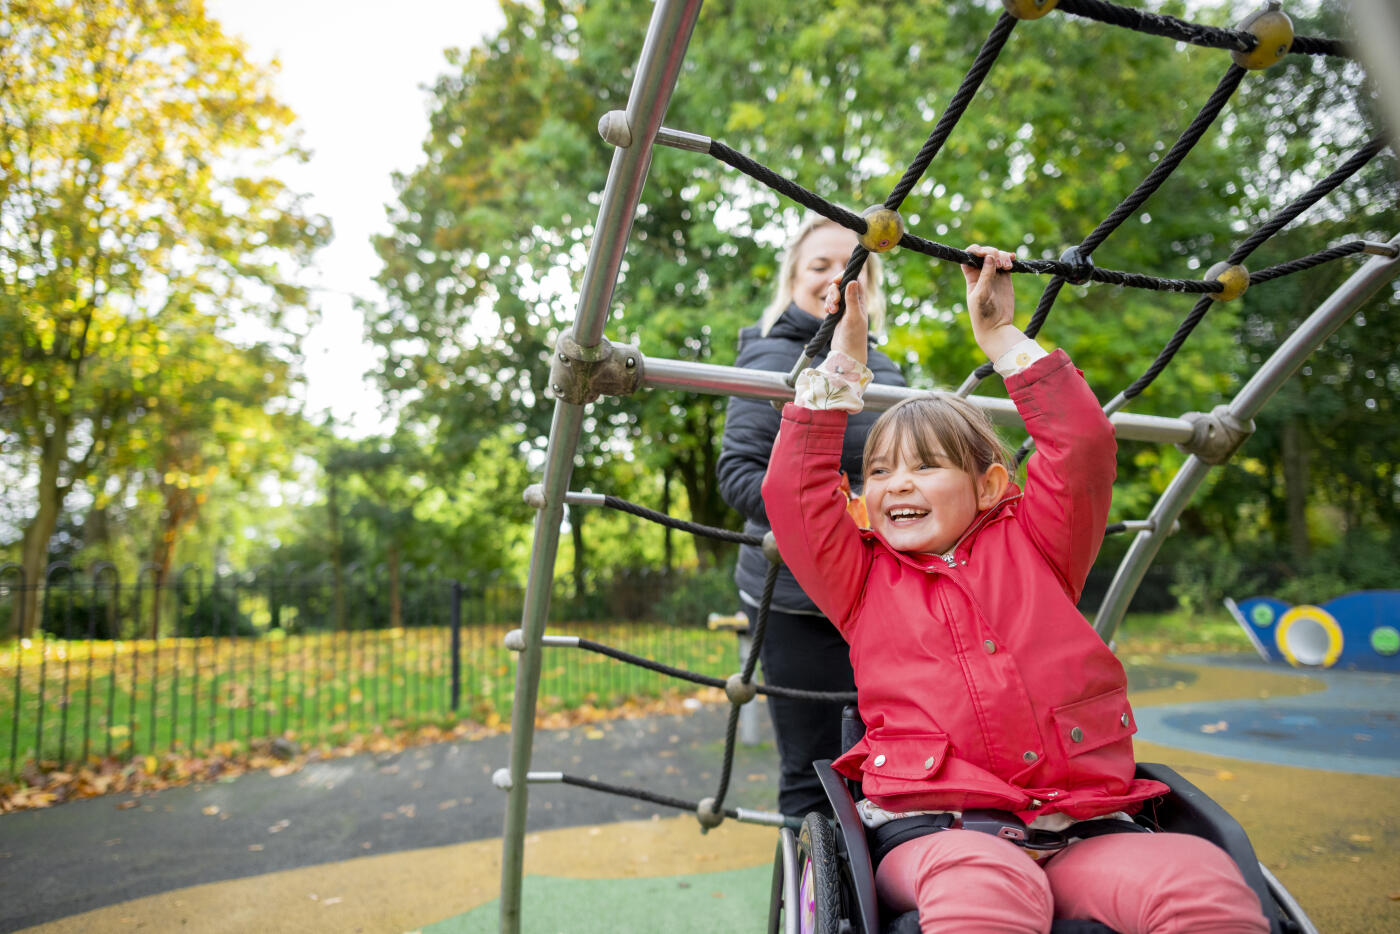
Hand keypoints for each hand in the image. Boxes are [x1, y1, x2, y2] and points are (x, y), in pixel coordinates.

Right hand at [827, 278, 867, 366]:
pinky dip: (827, 305)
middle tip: (834, 303)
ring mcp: (845, 308)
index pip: (854, 279)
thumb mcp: (854, 317)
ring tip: (831, 312)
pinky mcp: (837, 315)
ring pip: (834, 295)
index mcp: (860, 300)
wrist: (848, 353)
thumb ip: (852, 299)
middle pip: (841, 286)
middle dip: (833, 291)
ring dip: (829, 299)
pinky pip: (830, 304)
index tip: (835, 281)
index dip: (844, 277)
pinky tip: (828, 313)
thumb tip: (852, 280)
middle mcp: (853, 302)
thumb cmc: (855, 337)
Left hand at [961, 244, 1022, 360]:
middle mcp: (981, 274)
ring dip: (1003, 256)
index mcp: (971, 277)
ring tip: (1007, 266)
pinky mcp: (1005, 278)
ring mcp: (994, 275)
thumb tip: (989, 257)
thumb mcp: (981, 294)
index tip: (983, 254)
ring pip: (997, 257)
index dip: (975, 251)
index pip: (969, 257)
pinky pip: (1007, 263)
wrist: (996, 327)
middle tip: (999, 261)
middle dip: (992, 252)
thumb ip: (985, 276)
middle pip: (985, 254)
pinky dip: (1009, 258)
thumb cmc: (982, 314)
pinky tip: (1013, 258)